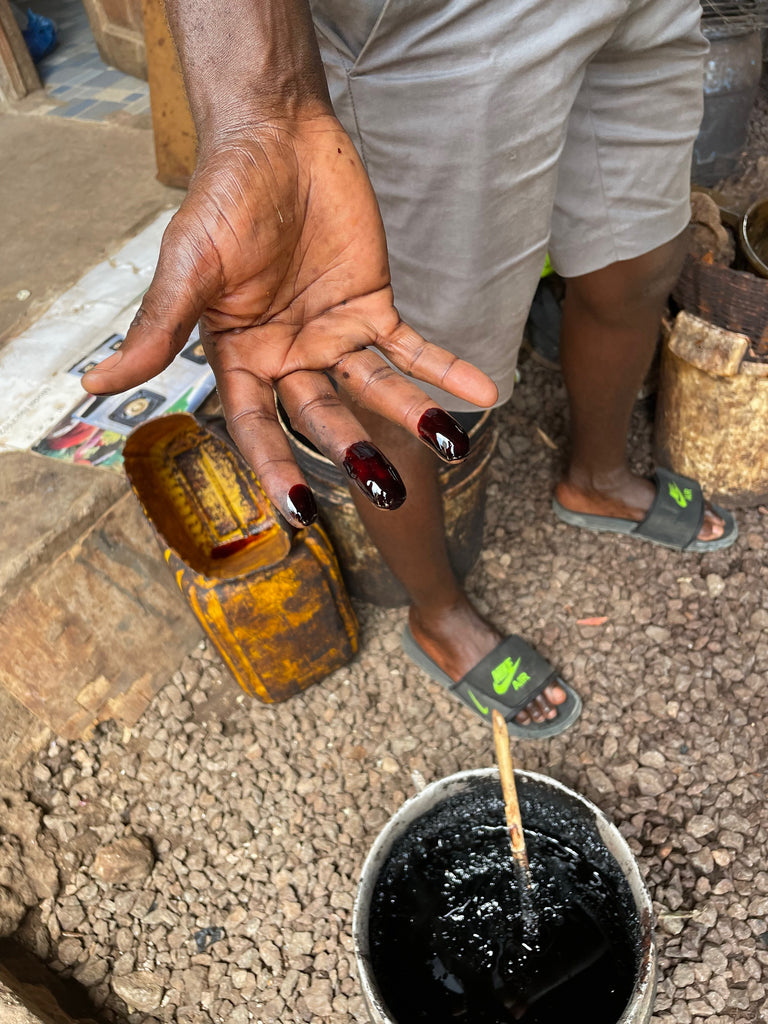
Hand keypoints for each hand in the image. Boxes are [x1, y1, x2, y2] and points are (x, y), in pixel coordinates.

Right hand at [82, 115, 496, 523]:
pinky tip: (482, 394)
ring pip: (374, 388)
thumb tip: (96, 385)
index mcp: (239, 358)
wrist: (277, 138)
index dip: (275, 468)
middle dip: (353, 451)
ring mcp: (333, 336)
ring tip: (451, 443)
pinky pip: (412, 347)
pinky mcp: (373, 307)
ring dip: (412, 415)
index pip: (255, 426)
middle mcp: (288, 359)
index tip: (300, 513)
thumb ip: (158, 330)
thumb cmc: (222, 198)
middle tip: (386, 489)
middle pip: (322, 416)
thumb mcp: (187, 267)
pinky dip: (445, 369)